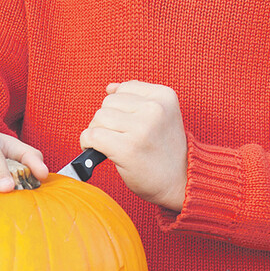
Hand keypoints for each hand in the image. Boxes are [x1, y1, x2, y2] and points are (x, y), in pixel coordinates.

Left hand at [79, 81, 187, 210]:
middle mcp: (155, 109)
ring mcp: (142, 129)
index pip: (123, 89)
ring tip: (111, 144)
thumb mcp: (162, 115)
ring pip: (99, 118)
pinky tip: (98, 150)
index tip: (126, 124)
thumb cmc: (166, 150)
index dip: (118, 108)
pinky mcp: (128, 149)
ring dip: (97, 131)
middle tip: (118, 137)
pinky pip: (92, 136)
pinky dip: (88, 143)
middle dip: (106, 120)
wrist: (181, 182)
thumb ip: (137, 98)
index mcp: (164, 96)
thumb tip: (110, 88)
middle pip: (108, 103)